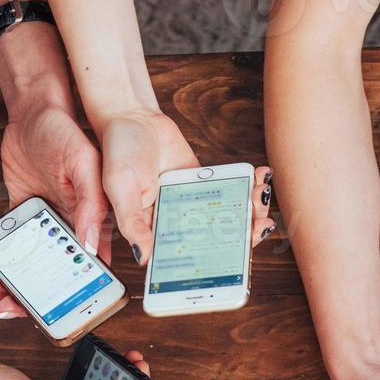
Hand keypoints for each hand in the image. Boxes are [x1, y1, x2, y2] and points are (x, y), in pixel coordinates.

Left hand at [0, 100, 109, 318]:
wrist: (34, 114)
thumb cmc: (66, 134)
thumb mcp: (85, 166)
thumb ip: (92, 205)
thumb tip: (90, 245)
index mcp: (93, 226)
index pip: (91, 271)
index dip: (77, 296)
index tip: (59, 311)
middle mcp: (70, 232)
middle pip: (54, 277)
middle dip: (32, 297)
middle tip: (10, 307)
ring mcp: (44, 227)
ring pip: (28, 267)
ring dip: (8, 284)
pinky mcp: (21, 218)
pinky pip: (6, 248)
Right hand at [99, 108, 276, 262]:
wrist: (132, 116)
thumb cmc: (119, 152)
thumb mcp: (120, 189)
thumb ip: (131, 222)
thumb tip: (142, 256)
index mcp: (156, 232)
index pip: (188, 258)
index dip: (213, 263)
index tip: (236, 259)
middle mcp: (178, 223)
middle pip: (216, 240)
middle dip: (243, 235)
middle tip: (260, 224)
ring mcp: (194, 204)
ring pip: (228, 216)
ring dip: (250, 208)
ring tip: (261, 194)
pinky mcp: (204, 184)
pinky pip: (230, 190)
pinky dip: (247, 184)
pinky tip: (260, 176)